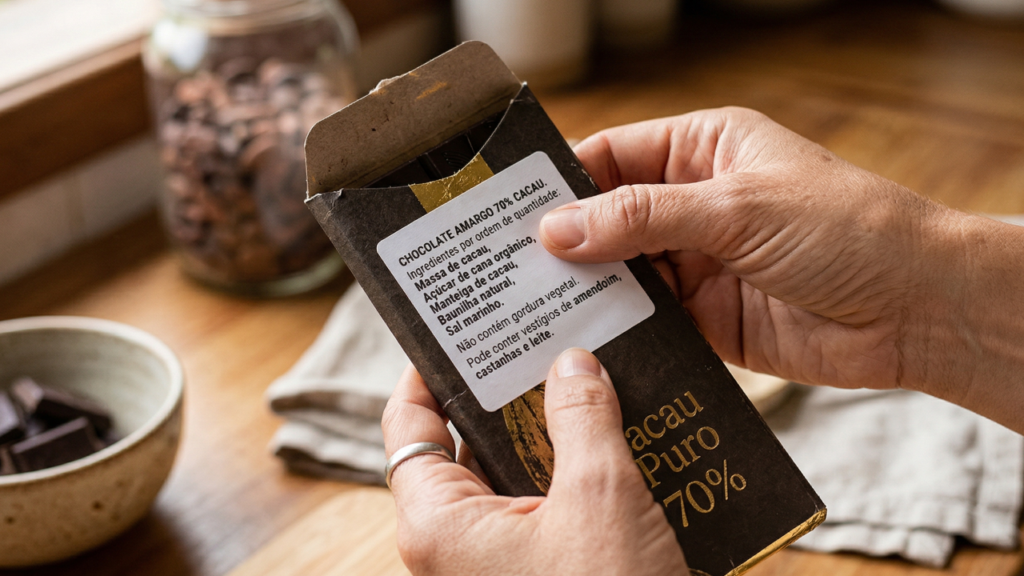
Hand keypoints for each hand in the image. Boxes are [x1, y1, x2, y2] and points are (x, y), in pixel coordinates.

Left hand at [381, 348, 687, 575]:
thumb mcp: (601, 498)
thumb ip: (583, 419)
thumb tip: (572, 363)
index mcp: (440, 525)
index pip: (409, 427)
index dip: (425, 374)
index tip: (454, 332)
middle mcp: (455, 548)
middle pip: (463, 447)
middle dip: (505, 398)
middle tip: (539, 345)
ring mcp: (496, 568)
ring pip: (509, 481)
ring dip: (548, 437)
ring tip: (586, 385)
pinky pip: (541, 515)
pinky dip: (571, 479)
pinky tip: (616, 446)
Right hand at [540, 107, 1023, 431]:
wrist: (916, 310)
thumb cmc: (845, 230)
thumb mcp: (735, 208)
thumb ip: (642, 217)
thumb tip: (557, 228)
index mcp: (704, 150)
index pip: (613, 155)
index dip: (561, 180)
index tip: (509, 209)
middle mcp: (695, 204)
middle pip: (608, 218)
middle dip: (563, 242)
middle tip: (504, 267)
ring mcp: (699, 263)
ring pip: (621, 274)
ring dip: (585, 291)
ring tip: (528, 308)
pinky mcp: (707, 319)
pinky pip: (647, 322)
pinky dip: (617, 331)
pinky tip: (580, 342)